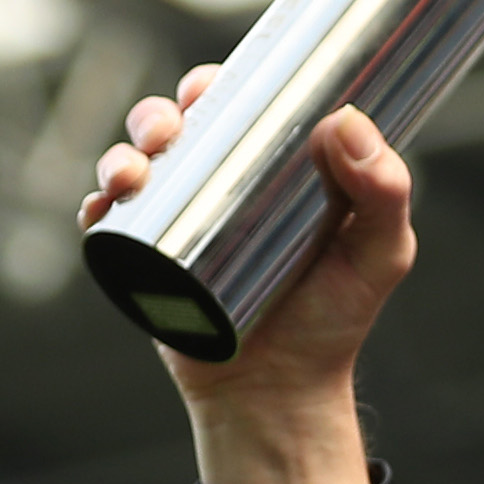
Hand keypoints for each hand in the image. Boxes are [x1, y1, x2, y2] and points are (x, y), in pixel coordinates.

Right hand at [84, 68, 412, 483]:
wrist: (280, 397)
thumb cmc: (334, 322)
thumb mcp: (378, 255)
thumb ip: (386, 193)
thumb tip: (346, 124)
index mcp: (265, 169)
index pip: (233, 108)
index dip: (213, 86)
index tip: (209, 87)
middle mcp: (215, 189)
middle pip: (172, 130)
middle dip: (156, 115)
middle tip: (169, 129)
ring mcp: (175, 226)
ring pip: (132, 169)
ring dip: (119, 156)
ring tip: (131, 174)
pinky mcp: (144, 268)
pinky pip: (108, 227)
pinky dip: (96, 210)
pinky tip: (101, 208)